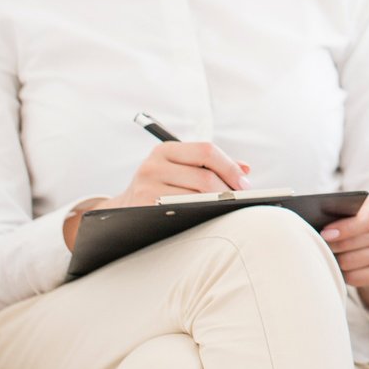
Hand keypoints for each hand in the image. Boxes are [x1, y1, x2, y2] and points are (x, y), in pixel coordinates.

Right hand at [63, 142, 252, 249]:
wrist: (122, 211)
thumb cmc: (161, 187)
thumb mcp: (180, 169)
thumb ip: (211, 165)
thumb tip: (246, 169)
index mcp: (166, 149)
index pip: (207, 151)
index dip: (230, 167)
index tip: (245, 184)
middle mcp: (153, 165)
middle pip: (205, 177)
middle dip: (228, 191)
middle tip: (240, 201)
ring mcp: (146, 187)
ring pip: (196, 197)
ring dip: (218, 205)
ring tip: (228, 210)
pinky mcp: (145, 208)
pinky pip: (183, 212)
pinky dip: (201, 215)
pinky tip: (209, 218)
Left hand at [321, 197, 368, 292]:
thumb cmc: (357, 225)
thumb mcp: (352, 213)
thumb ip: (336, 213)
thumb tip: (314, 227)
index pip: (366, 221)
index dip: (344, 229)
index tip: (324, 234)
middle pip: (351, 245)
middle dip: (331, 246)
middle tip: (320, 246)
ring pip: (349, 263)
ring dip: (336, 260)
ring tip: (331, 255)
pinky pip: (354, 278)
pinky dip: (343, 274)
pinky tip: (341, 267)